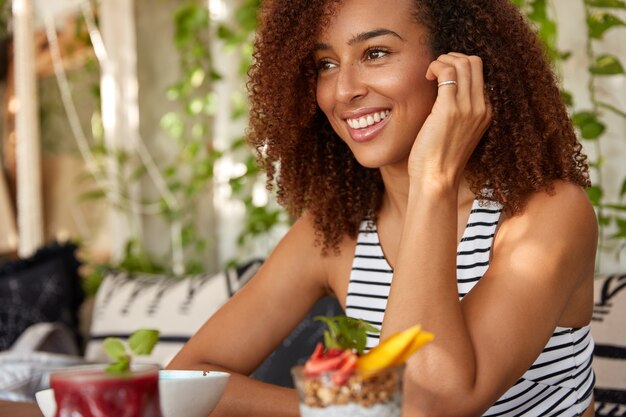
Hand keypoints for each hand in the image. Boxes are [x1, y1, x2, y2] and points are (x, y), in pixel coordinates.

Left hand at [408, 53, 491, 185]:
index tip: (441, 77)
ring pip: (462, 62)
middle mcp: (481, 107)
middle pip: (474, 62)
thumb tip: (443, 94)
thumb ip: (457, 113)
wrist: (437, 179)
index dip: (459, 67)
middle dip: (452, 58)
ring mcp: (467, 107)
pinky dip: (434, 66)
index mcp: (486, 112)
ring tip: (429, 73)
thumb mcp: (457, 133)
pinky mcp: (449, 109)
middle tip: (435, 70)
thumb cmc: (440, 160)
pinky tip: (426, 77)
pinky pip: (446, 71)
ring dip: (442, 60)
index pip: (479, 73)